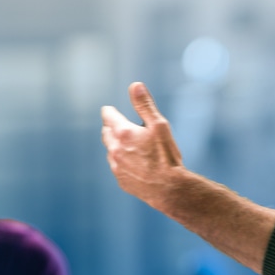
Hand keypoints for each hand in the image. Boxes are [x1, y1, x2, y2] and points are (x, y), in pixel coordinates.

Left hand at [101, 82, 183, 208]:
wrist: (169, 189)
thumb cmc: (166, 156)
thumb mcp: (159, 126)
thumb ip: (145, 105)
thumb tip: (135, 85)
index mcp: (123, 133)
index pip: (108, 115)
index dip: (111, 111)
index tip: (111, 110)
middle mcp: (114, 149)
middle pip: (106, 132)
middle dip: (112, 127)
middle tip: (123, 126)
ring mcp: (116, 166)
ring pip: (110, 150)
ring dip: (117, 145)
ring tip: (132, 146)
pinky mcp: (120, 179)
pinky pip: (116, 166)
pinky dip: (122, 161)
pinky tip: (135, 163)